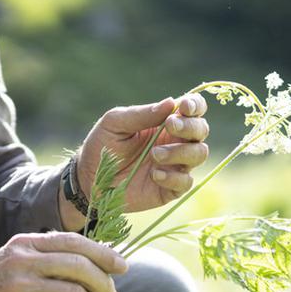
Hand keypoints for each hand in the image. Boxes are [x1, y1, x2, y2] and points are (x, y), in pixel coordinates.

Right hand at [0, 232, 128, 291]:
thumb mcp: (13, 261)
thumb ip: (44, 260)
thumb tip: (90, 268)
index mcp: (25, 244)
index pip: (74, 242)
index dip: (103, 253)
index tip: (122, 267)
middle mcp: (23, 261)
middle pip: (80, 267)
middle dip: (104, 284)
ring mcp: (19, 289)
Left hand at [73, 94, 209, 217]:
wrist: (89, 180)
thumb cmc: (102, 145)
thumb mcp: (115, 123)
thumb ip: (142, 114)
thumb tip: (171, 102)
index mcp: (166, 122)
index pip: (193, 109)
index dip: (195, 105)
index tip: (184, 107)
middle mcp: (176, 142)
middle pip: (201, 130)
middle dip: (190, 127)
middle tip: (169, 126)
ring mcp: (176, 166)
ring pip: (199, 154)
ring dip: (180, 151)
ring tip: (155, 155)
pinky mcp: (171, 189)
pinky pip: (186, 182)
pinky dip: (173, 177)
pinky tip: (155, 175)